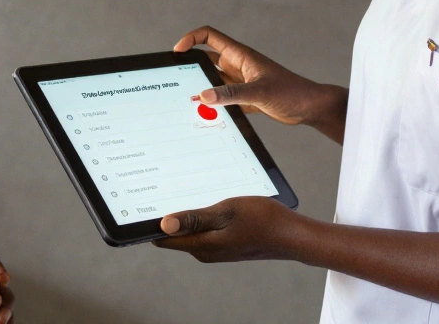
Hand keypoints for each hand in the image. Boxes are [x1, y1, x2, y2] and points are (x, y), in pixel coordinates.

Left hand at [153, 196, 303, 262]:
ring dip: (189, 212)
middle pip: (175, 233)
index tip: (147, 202)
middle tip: (168, 186)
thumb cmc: (263, 220)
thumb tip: (164, 225)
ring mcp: (216, 249)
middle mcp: (205, 251)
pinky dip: (204, 215)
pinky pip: (206, 229)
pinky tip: (212, 199)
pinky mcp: (226, 244)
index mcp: (201, 246)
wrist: (291, 235)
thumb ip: (195, 218)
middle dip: (170, 214)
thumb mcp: (226, 212)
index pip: (163, 238)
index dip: (152, 222)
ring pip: (192, 229)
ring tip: (191, 188)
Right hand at [175, 26, 334, 127]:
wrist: (310, 107)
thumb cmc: (292, 93)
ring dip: (201, 87)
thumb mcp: (259, 93)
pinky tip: (206, 114)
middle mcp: (238, 65)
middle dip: (191, 67)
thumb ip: (231, 94)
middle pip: (206, 58)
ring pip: (213, 80)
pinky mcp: (245, 96)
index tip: (177, 52)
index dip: (190, 39)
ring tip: (186, 100)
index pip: (209, 36)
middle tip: (176, 79)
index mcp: (241, 56)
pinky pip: (222, 97)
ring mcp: (241, 81)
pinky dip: (213, 103)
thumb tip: (203, 95)